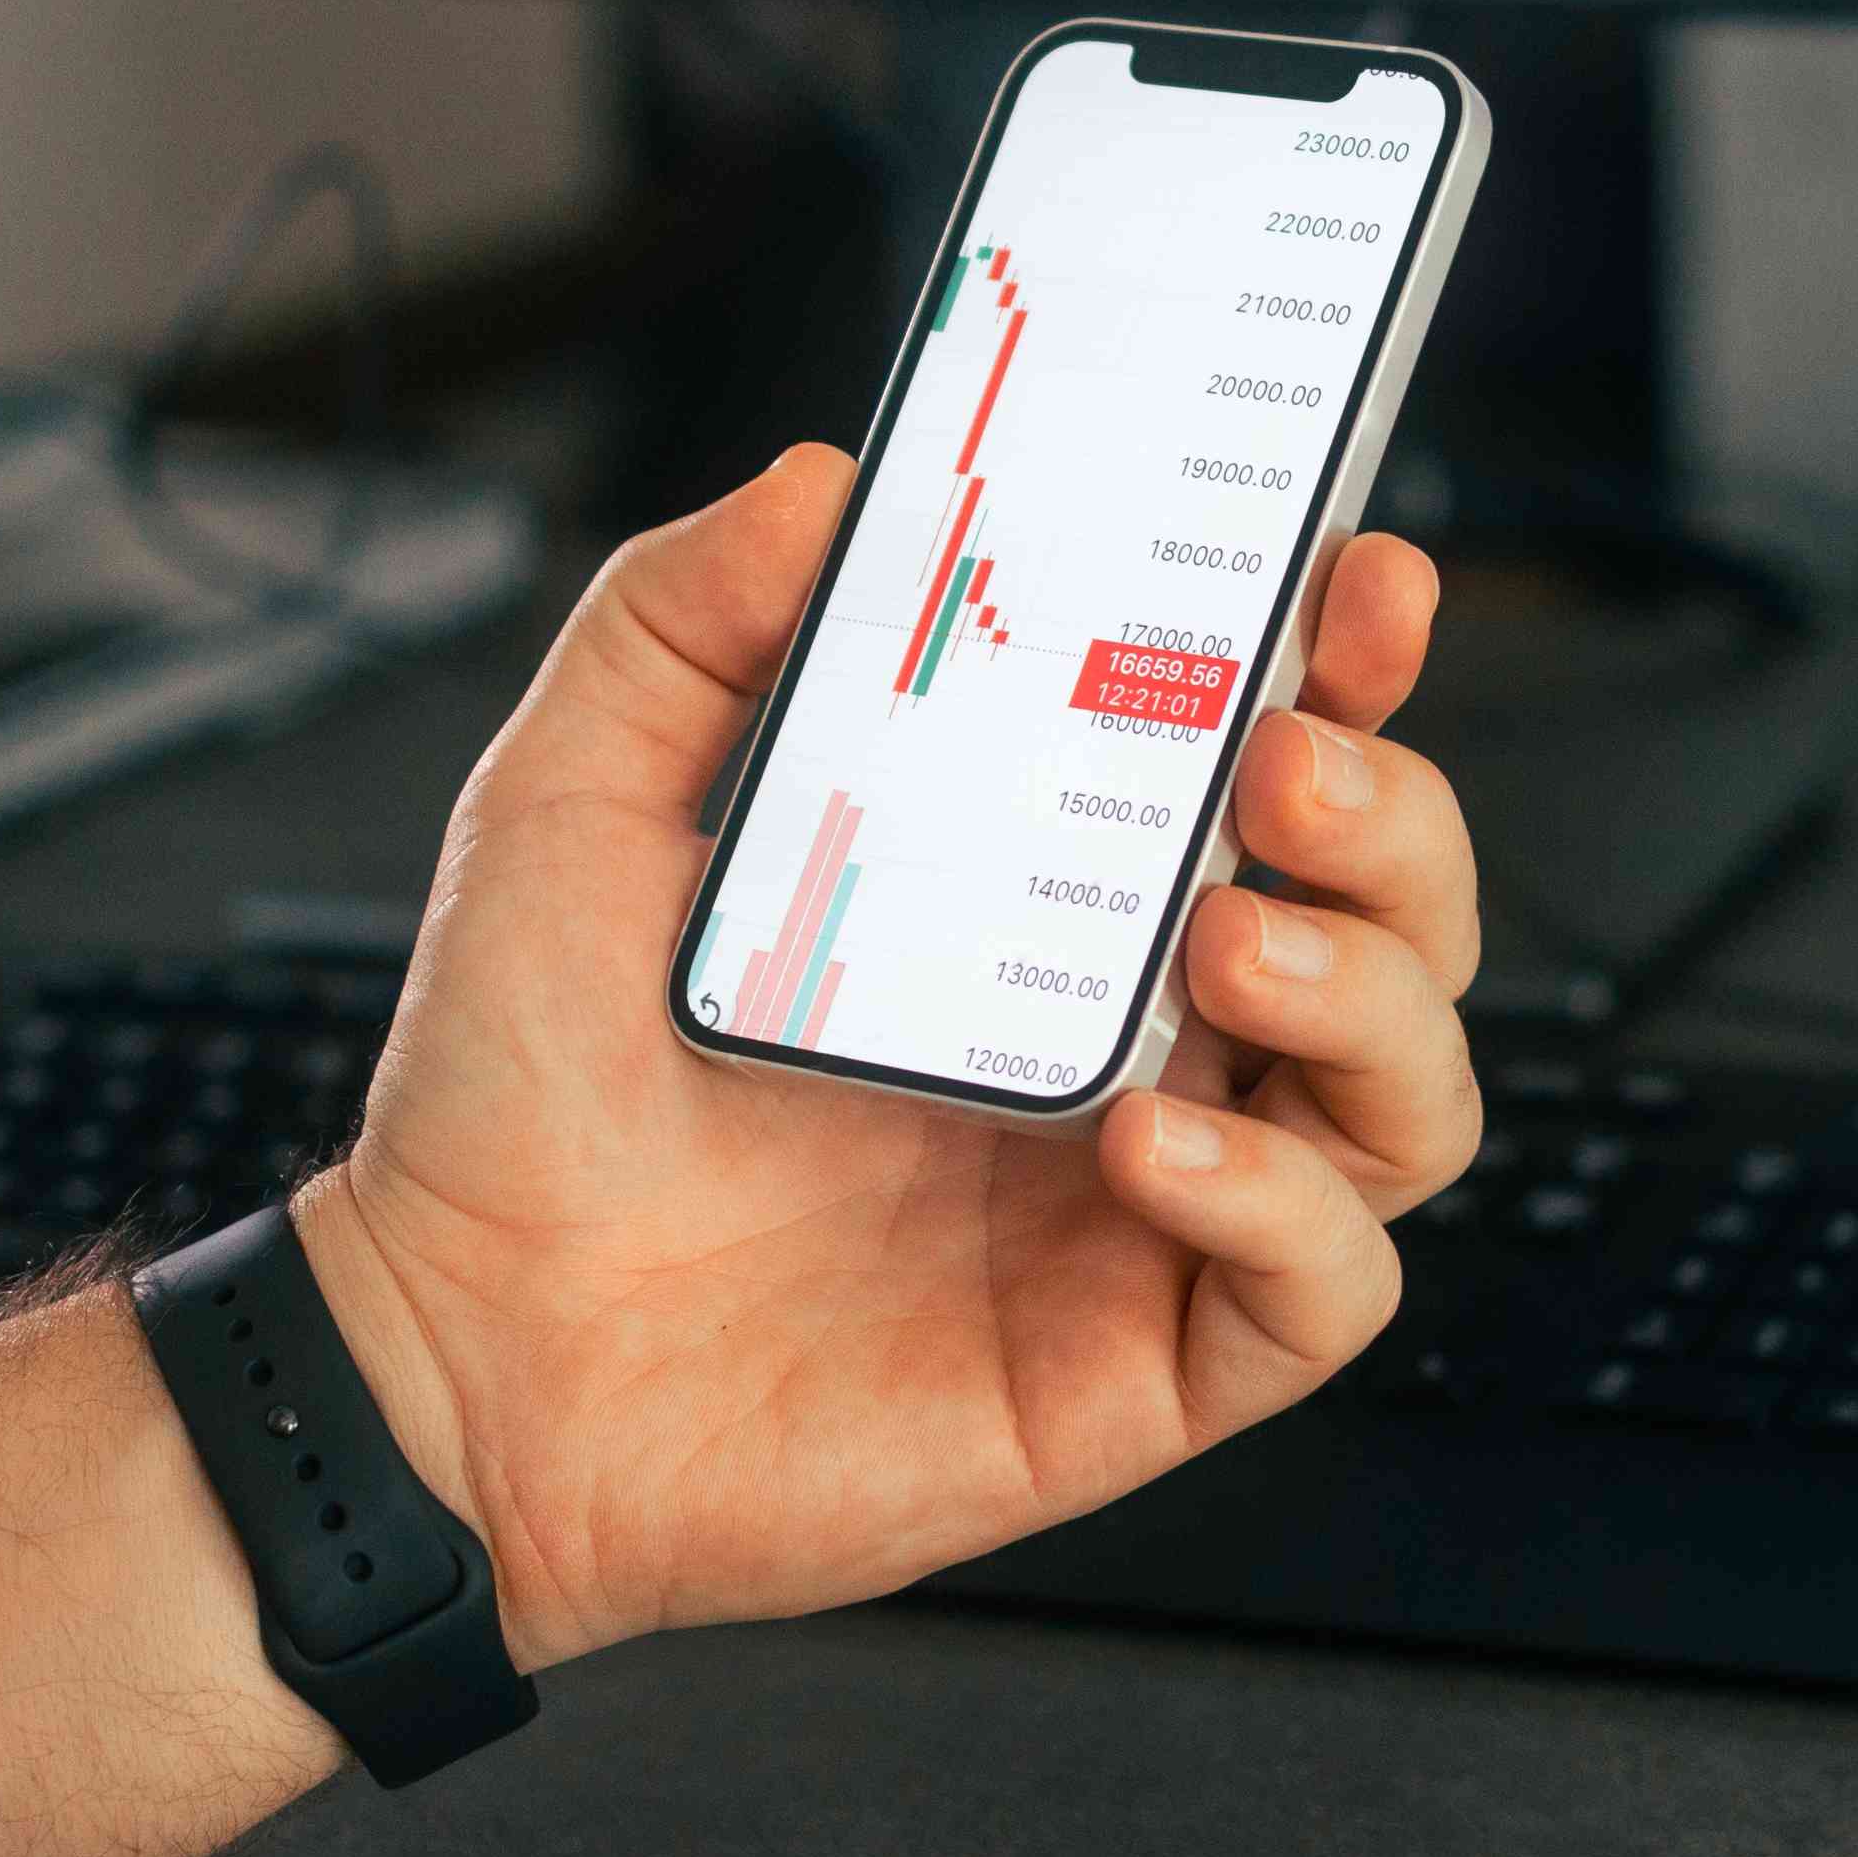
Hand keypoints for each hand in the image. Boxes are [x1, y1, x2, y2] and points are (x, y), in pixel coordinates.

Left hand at [297, 448, 1482, 1665]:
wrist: (450, 1355)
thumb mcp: (572, 808)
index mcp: (1039, 911)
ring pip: (1407, 1103)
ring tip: (1228, 943)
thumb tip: (821, 483)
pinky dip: (1281, 1206)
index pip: (1271, 776)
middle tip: (1282, 770)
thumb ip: (682, 626)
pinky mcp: (1130, 1373)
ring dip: (1370, 996)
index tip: (1358, 581)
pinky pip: (1322, 1293)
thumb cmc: (518, 1108)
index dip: (1356, 672)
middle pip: (1396, 924)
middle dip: (1398, 821)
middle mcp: (1126, 1054)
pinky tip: (1150, 1147)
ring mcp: (1146, 1219)